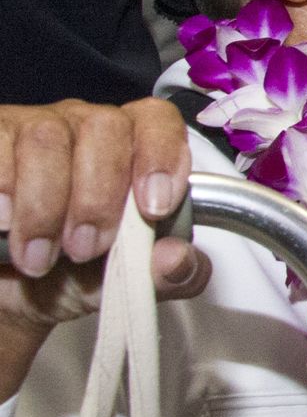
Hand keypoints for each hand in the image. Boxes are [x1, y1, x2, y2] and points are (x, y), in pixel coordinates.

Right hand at [0, 98, 201, 400]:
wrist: (11, 294)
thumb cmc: (76, 274)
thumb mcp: (126, 281)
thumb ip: (170, 273)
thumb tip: (178, 256)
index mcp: (134, 146)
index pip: (159, 121)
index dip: (161, 156)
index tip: (154, 208)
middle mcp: (84, 126)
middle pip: (104, 127)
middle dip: (97, 197)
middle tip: (84, 250)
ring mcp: (31, 128)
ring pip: (46, 139)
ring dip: (43, 207)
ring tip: (38, 258)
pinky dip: (1, 193)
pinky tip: (3, 224)